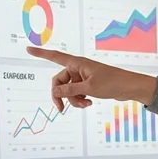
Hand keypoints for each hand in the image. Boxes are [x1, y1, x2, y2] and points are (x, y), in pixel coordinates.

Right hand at [26, 47, 157, 112]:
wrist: (129, 87)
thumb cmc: (112, 83)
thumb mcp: (88, 88)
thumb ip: (69, 91)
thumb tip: (54, 92)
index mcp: (77, 63)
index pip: (55, 57)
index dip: (41, 53)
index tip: (28, 48)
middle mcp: (77, 68)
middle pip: (59, 82)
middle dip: (61, 96)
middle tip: (62, 110)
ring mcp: (82, 77)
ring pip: (68, 91)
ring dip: (74, 100)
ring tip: (86, 104)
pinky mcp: (87, 84)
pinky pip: (76, 93)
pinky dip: (80, 100)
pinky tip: (89, 103)